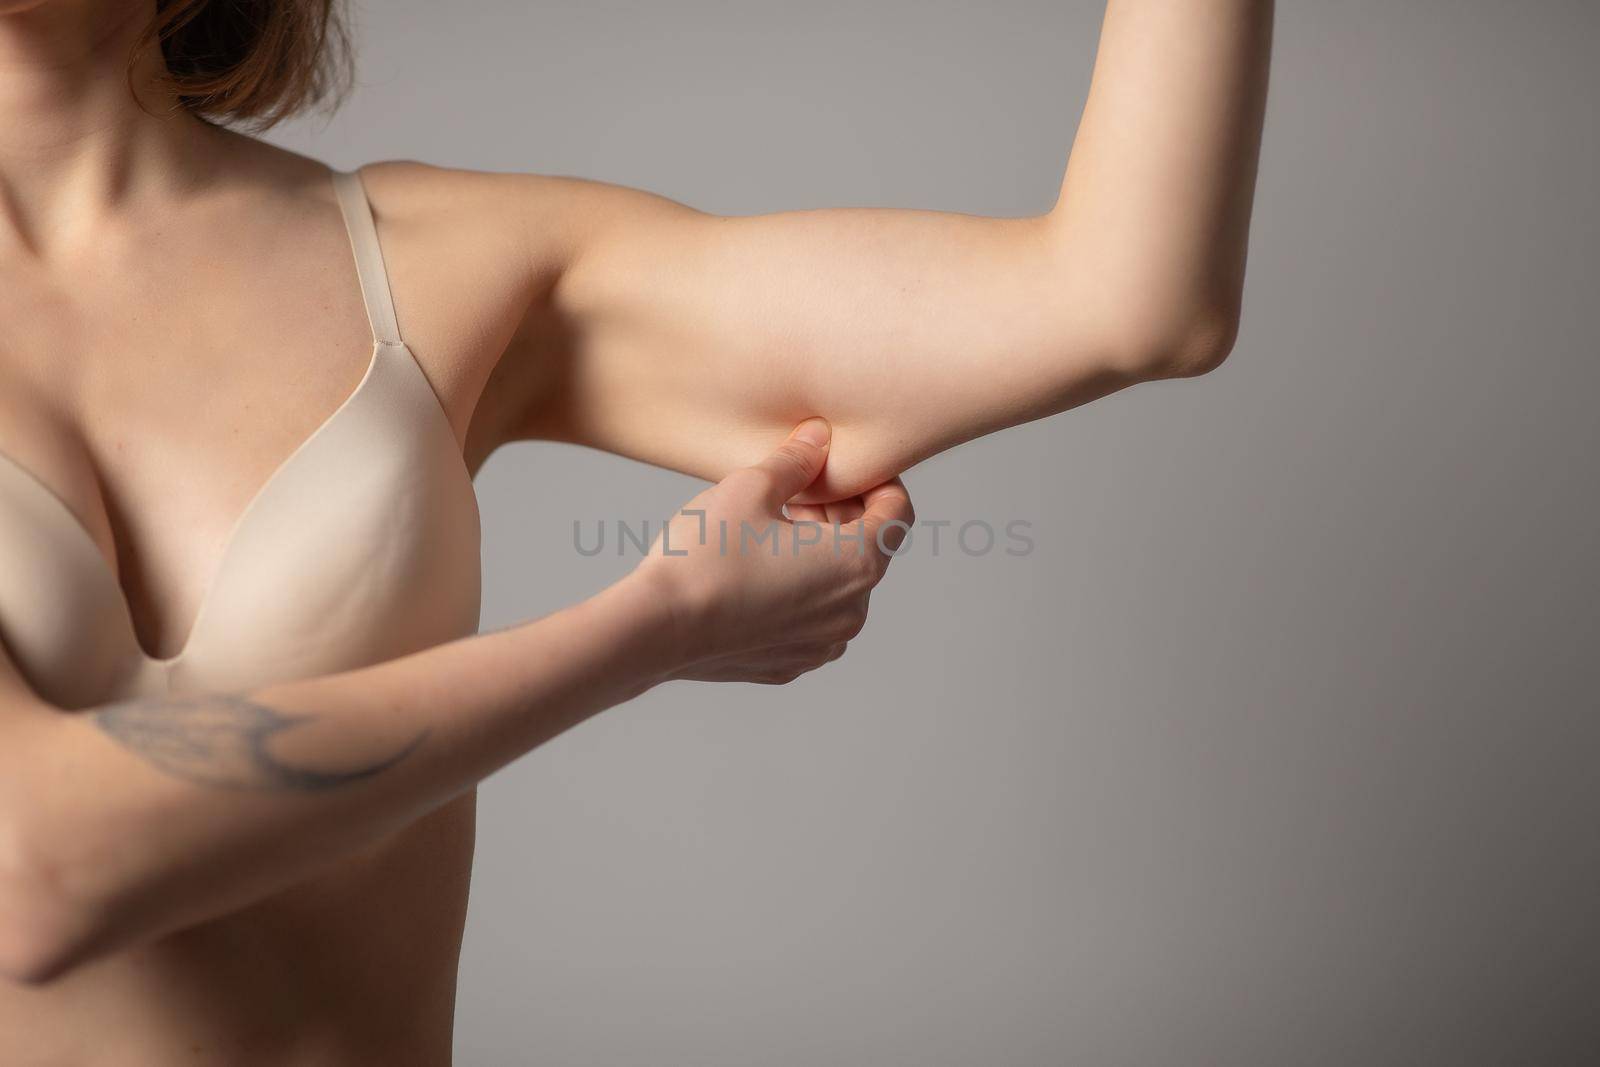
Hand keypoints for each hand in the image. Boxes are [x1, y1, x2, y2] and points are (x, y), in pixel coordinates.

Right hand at [633, 418, 913, 683]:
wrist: (657, 629)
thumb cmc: (706, 556)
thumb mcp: (752, 488)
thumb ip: (796, 460)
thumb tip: (818, 437)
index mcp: (855, 562)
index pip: (898, 511)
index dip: (877, 480)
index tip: (842, 469)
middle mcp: (851, 611)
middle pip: (868, 548)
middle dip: (841, 515)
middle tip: (795, 494)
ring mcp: (822, 644)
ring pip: (840, 587)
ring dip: (820, 556)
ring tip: (771, 534)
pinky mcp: (792, 664)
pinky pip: (810, 620)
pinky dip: (798, 593)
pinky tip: (756, 575)